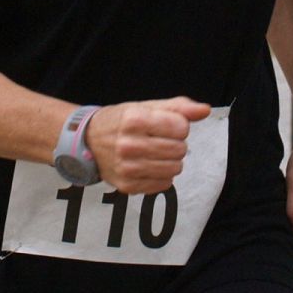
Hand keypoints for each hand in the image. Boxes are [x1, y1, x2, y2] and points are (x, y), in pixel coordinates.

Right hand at [85, 97, 210, 194]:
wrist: (87, 142)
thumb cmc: (122, 121)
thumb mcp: (147, 106)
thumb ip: (179, 107)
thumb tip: (205, 110)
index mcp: (133, 120)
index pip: (181, 127)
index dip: (179, 125)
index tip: (166, 125)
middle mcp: (128, 145)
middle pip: (179, 149)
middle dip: (176, 143)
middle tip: (160, 140)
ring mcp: (127, 168)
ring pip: (175, 169)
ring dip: (171, 160)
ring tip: (155, 153)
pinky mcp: (127, 186)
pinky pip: (164, 184)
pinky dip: (162, 175)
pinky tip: (148, 165)